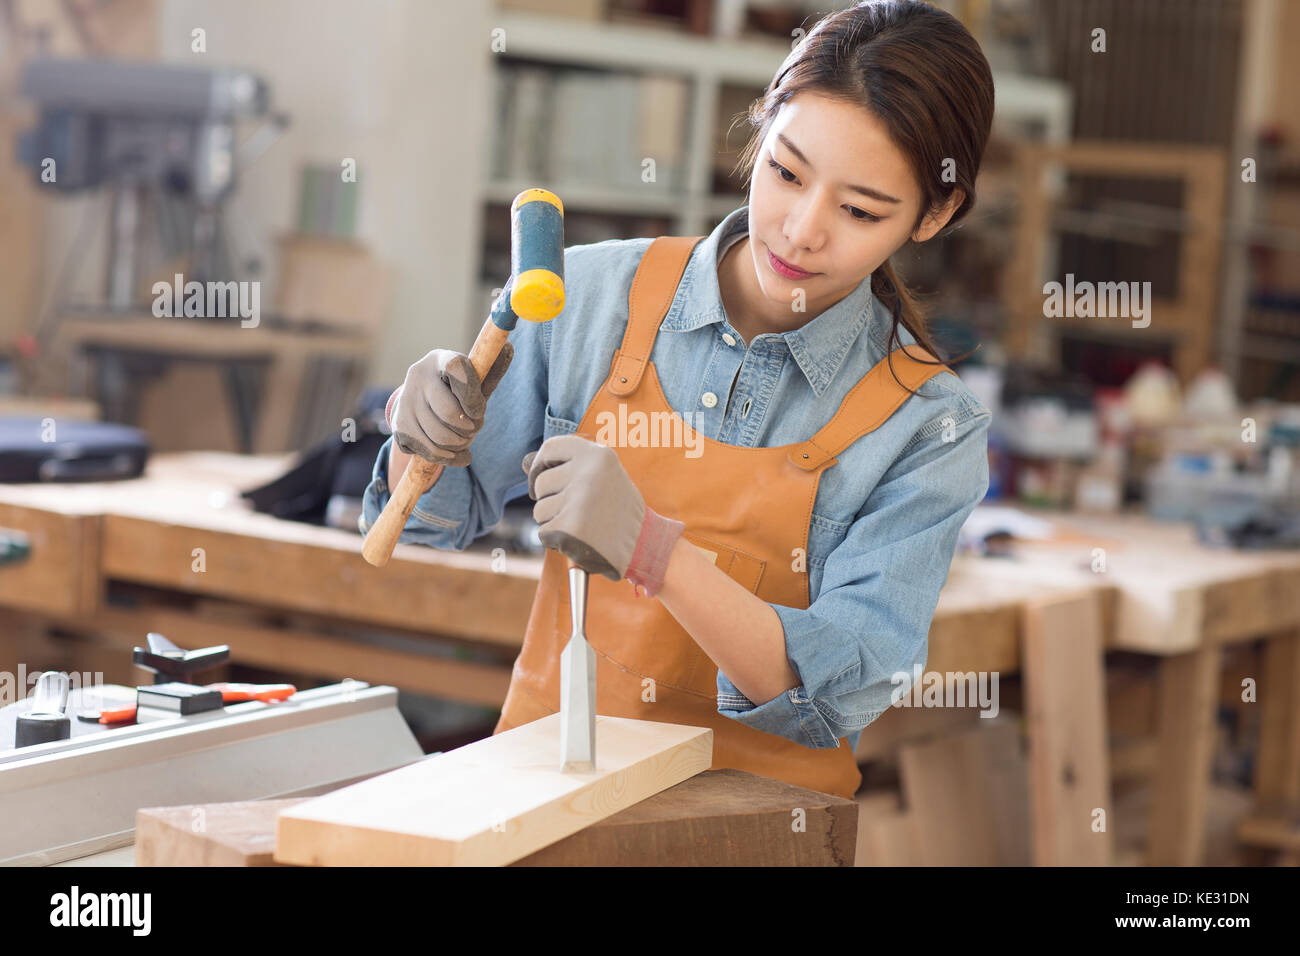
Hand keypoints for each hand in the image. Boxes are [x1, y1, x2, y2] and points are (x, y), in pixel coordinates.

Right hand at [388, 344, 512, 465]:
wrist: (421, 404)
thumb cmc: (457, 390)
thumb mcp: (474, 379)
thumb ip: (491, 371)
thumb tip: (509, 349)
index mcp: (440, 359)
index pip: (457, 369)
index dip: (472, 396)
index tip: (479, 411)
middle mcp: (418, 376)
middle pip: (449, 413)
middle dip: (471, 428)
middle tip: (475, 428)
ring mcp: (405, 401)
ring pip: (441, 437)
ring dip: (461, 444)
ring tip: (465, 438)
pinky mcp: (399, 425)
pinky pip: (431, 451)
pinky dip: (449, 458)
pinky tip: (456, 453)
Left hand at [523, 435, 684, 596]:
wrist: (644, 545)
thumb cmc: (619, 510)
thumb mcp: (603, 476)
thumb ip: (568, 466)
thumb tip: (526, 462)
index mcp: (598, 454)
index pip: (551, 447)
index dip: (541, 463)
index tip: (543, 477)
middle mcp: (588, 472)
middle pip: (541, 482)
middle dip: (550, 499)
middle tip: (577, 510)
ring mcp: (578, 500)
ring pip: (540, 509)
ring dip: (553, 521)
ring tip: (582, 525)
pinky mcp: (570, 527)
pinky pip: (544, 531)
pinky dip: (555, 540)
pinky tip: (578, 539)